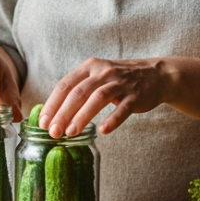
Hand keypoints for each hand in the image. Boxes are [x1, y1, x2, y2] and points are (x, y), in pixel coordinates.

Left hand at [37, 57, 171, 136]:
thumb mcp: (97, 76)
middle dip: (62, 113)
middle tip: (53, 132)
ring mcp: (120, 83)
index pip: (65, 85)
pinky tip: (102, 131)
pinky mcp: (136, 95)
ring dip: (82, 116)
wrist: (156, 74)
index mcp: (89, 67)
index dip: (52, 104)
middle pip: (78, 93)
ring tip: (70, 133)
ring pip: (97, 99)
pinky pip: (123, 108)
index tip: (43, 122)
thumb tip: (54, 112)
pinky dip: (112, 120)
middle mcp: (103, 72)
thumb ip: (79, 89)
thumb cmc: (119, 80)